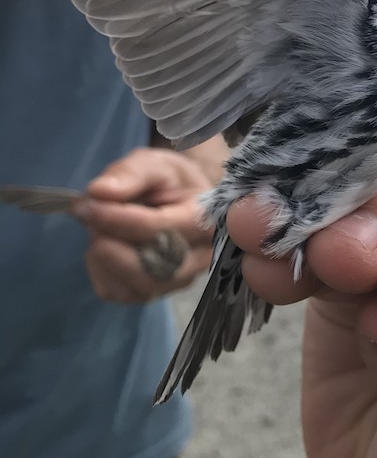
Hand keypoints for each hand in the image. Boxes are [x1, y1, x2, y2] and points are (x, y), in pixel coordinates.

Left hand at [75, 146, 217, 302]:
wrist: (179, 201)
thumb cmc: (169, 181)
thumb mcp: (153, 164)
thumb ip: (130, 173)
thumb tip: (99, 192)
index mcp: (206, 221)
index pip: (160, 231)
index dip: (119, 220)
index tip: (89, 206)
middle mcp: (199, 258)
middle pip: (152, 271)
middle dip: (110, 246)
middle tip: (90, 216)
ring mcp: (178, 280)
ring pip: (133, 286)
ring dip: (104, 259)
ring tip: (98, 229)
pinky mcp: (153, 293)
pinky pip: (117, 292)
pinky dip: (99, 270)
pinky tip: (105, 245)